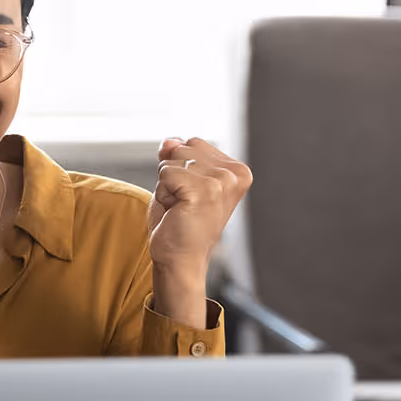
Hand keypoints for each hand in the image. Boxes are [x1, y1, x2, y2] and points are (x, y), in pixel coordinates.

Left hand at [147, 137, 252, 278]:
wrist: (180, 259)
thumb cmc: (180, 222)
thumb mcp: (178, 179)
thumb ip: (176, 154)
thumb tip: (169, 141)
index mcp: (237, 170)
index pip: (193, 142)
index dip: (181, 168)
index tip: (192, 196)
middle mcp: (234, 174)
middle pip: (182, 147)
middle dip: (173, 174)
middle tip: (184, 204)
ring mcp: (221, 182)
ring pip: (172, 160)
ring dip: (167, 185)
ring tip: (181, 208)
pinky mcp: (204, 191)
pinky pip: (165, 173)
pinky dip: (163, 193)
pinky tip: (177, 212)